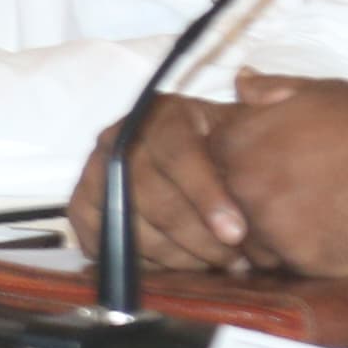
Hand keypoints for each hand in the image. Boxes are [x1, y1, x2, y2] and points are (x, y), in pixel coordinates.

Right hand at [65, 93, 254, 272]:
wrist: (195, 168)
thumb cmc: (229, 151)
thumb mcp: (252, 122)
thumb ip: (266, 99)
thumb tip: (246, 81)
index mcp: (162, 114)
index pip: (177, 152)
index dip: (206, 195)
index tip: (236, 233)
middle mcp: (121, 137)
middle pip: (153, 197)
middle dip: (198, 238)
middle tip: (233, 261)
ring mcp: (96, 171)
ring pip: (131, 226)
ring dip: (175, 256)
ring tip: (212, 265)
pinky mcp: (81, 203)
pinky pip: (101, 241)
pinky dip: (138, 260)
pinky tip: (172, 266)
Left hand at [204, 74, 347, 276]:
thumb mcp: (321, 92)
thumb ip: (271, 91)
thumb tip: (241, 82)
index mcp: (240, 137)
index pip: (204, 164)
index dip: (231, 170)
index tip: (260, 173)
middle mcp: (244, 182)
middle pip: (221, 206)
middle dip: (247, 205)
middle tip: (292, 199)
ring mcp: (269, 224)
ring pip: (247, 240)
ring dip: (269, 235)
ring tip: (313, 218)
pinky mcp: (298, 260)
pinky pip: (283, 265)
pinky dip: (299, 256)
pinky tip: (329, 237)